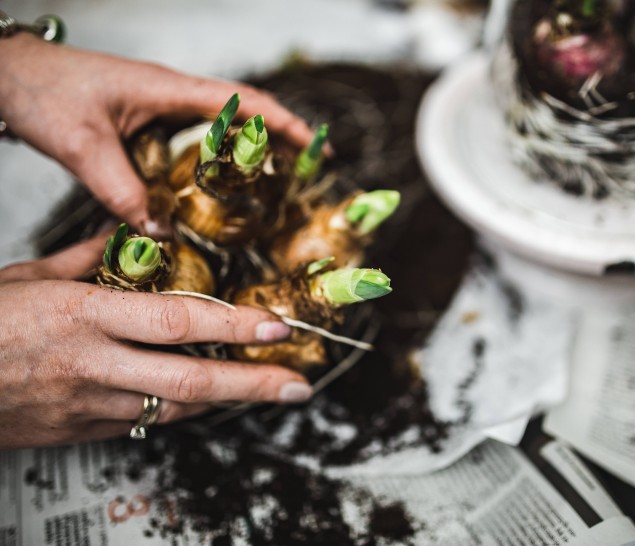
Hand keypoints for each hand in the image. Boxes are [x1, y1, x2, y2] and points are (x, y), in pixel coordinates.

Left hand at [0, 34, 314, 235]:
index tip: (313, 147)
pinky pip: (191, 139)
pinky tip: (211, 188)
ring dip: (247, 151)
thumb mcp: (83, 146)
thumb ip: (122, 191)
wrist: (6, 73)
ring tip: (270, 185)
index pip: (243, 102)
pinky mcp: (144, 120)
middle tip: (302, 173)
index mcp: (169, 89)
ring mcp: (159, 105)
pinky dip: (212, 160)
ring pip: (218, 126)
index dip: (283, 123)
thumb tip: (161, 231)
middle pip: (241, 113)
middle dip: (277, 139)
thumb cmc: (42, 90)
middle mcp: (171, 94)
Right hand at [0, 237, 311, 449]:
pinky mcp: (81, 431)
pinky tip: (211, 398)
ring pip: (176, 407)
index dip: (235, 325)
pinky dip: (182, 408)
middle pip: (191, 379)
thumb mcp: (27, 277)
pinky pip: (146, 422)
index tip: (278, 323)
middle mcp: (94, 364)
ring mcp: (88, 405)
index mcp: (83, 316)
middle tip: (298, 384)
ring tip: (270, 389)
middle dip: (253, 383)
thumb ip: (88, 257)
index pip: (178, 320)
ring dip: (228, 398)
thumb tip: (132, 232)